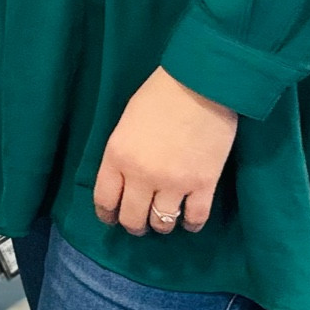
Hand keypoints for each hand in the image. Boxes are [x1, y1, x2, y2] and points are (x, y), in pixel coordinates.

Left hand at [93, 66, 237, 235]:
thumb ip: (123, 153)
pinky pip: (195, 219)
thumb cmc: (159, 95)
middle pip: (132, 218)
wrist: (200, 84)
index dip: (107, 214)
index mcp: (118, 156)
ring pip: (162, 223)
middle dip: (133, 224)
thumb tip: (125, 177)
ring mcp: (174, 182)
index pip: (104, 199)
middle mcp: (141, 175)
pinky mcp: (204, 184)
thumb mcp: (126, 123)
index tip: (111, 218)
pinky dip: (191, 224)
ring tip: (164, 219)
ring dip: (161, 225)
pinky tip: (188, 220)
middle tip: (139, 223)